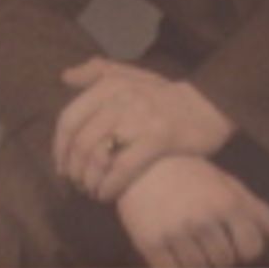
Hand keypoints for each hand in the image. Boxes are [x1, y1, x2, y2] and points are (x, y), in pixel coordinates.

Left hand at [53, 58, 234, 200]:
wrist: (208, 103)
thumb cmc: (164, 94)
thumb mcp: (131, 75)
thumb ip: (98, 72)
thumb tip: (65, 76)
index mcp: (110, 84)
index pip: (70, 118)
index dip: (60, 147)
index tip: (61, 165)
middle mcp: (121, 98)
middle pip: (82, 142)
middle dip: (74, 169)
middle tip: (78, 184)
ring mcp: (140, 118)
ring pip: (99, 156)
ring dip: (90, 180)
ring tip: (92, 190)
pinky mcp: (158, 138)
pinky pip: (123, 168)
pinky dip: (109, 186)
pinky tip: (107, 195)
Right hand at [117, 155, 268, 267]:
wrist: (141, 163)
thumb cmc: (191, 174)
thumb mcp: (227, 185)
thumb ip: (257, 212)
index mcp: (226, 202)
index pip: (251, 248)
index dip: (245, 248)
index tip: (234, 240)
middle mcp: (204, 220)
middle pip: (225, 261)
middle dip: (220, 254)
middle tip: (207, 238)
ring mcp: (177, 234)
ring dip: (198, 262)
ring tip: (189, 242)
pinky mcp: (152, 245)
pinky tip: (176, 256)